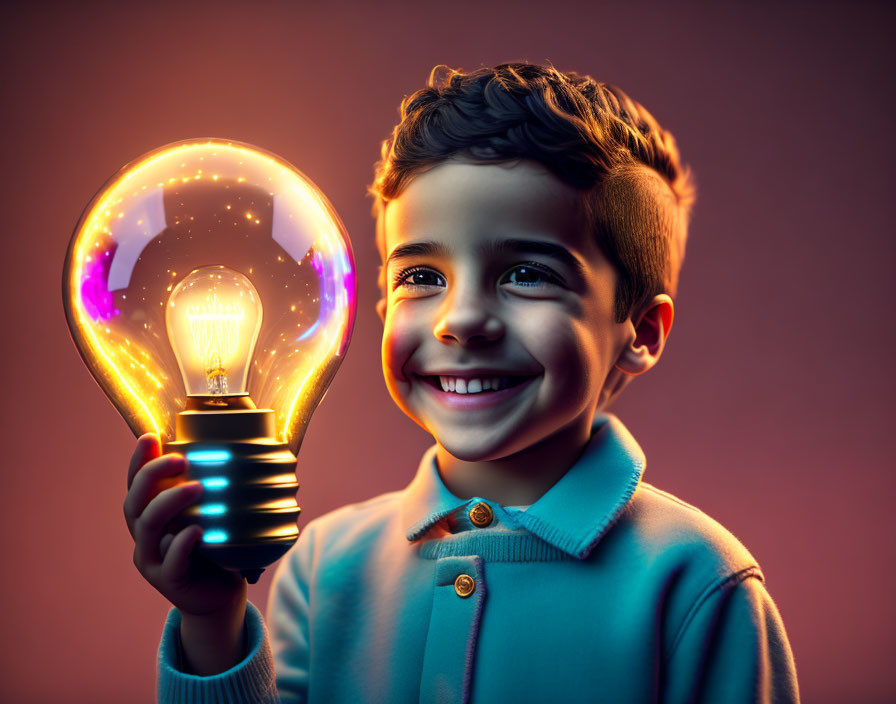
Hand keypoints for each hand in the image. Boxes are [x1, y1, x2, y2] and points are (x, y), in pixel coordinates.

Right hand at [123, 434, 246, 618]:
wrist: (219, 595)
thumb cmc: (214, 547)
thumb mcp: (208, 514)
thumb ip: (207, 488)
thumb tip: (230, 447)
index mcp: (150, 516)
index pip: (135, 484)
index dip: (139, 461)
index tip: (151, 437)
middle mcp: (145, 537)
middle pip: (134, 502)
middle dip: (153, 475)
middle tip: (182, 458)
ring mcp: (153, 560)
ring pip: (147, 527)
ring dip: (169, 502)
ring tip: (197, 487)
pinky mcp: (169, 582)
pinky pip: (170, 561)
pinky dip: (181, 543)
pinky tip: (197, 531)